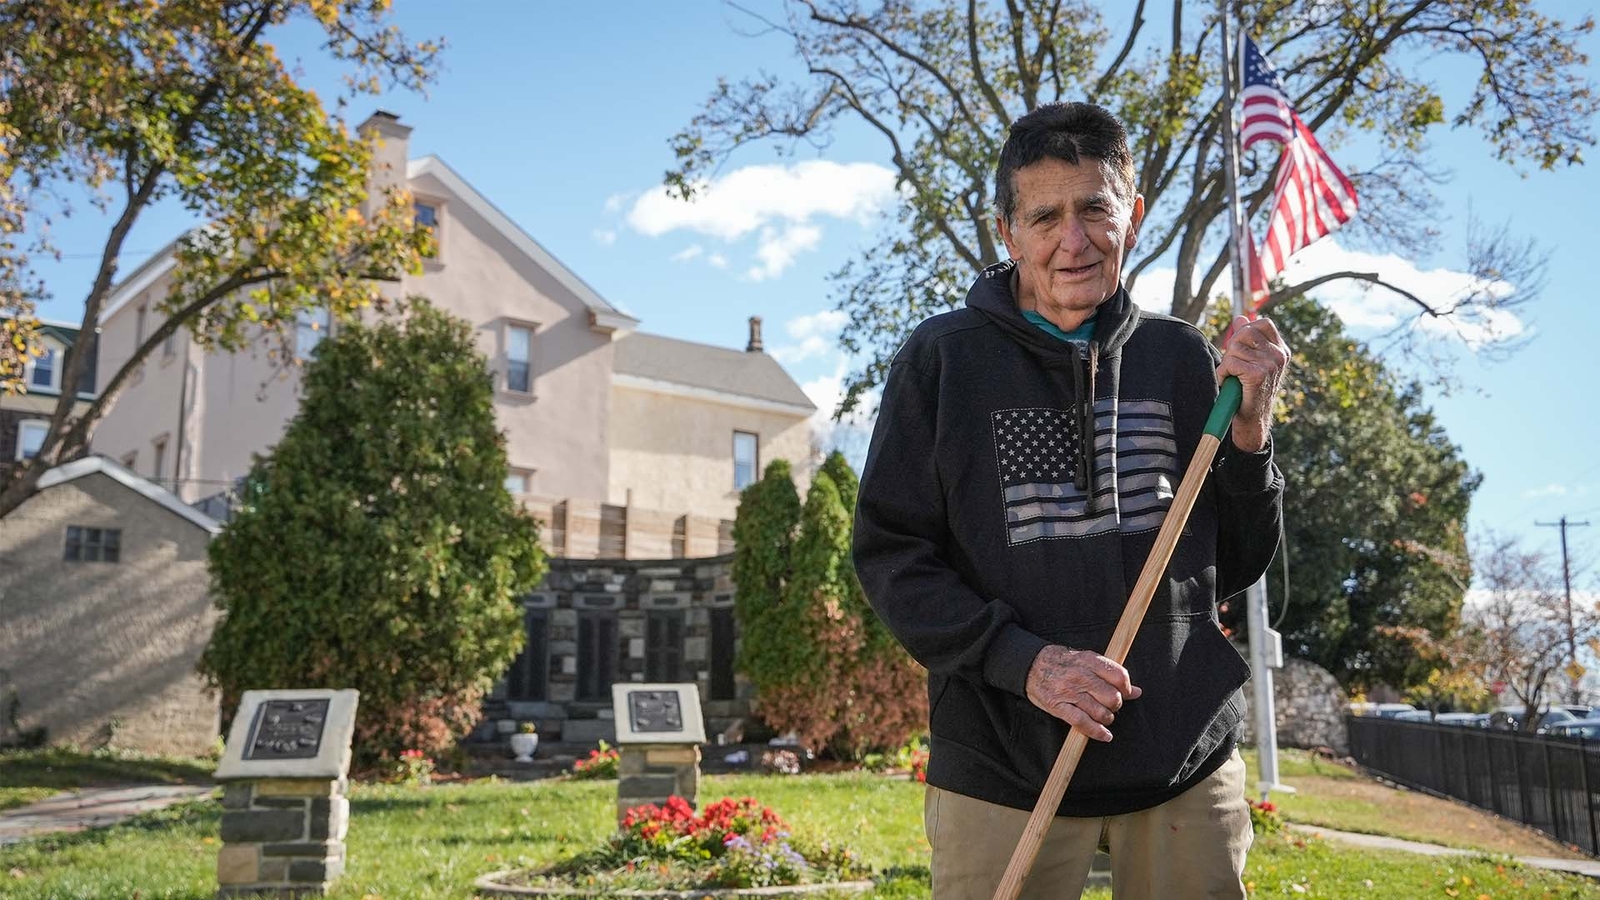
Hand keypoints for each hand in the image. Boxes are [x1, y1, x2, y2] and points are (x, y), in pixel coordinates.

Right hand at [1024, 645, 1141, 741]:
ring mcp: (1068, 692)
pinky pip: (1082, 723)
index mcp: (1088, 660)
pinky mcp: (1058, 706)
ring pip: (1099, 712)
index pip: (1118, 676)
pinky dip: (1096, 732)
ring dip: (1107, 719)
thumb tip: (1136, 691)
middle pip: (1112, 697)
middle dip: (1115, 705)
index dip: (1126, 688)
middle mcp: (1080, 676)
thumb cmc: (1061, 662)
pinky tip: (1104, 735)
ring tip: (1104, 717)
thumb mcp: (1085, 660)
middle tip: (1111, 705)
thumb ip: (1110, 674)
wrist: (1030, 664)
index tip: (1126, 693)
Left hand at [1217, 315, 1289, 451]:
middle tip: (1234, 367)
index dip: (1245, 332)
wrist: (1251, 420)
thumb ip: (1246, 338)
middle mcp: (1279, 355)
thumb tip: (1239, 317)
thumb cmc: (1248, 390)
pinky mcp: (1258, 374)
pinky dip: (1223, 373)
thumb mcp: (1250, 360)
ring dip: (1227, 363)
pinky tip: (1230, 383)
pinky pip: (1230, 363)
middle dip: (1232, 348)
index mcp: (1281, 350)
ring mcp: (1271, 364)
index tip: (1241, 350)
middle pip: (1245, 333)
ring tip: (1233, 377)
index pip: (1262, 324)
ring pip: (1235, 348)